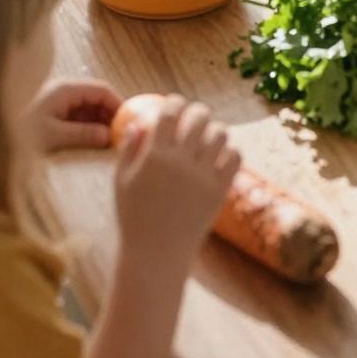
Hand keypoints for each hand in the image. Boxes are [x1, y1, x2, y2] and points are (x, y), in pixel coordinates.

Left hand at [29, 77, 121, 153]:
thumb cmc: (20, 131)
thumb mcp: (53, 135)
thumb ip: (82, 134)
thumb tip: (109, 136)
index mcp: (66, 89)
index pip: (101, 90)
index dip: (117, 104)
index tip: (128, 122)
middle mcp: (64, 90)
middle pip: (96, 98)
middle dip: (109, 115)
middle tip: (120, 136)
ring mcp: (59, 101)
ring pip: (88, 108)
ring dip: (99, 122)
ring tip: (108, 142)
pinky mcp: (53, 112)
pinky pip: (78, 116)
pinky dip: (88, 126)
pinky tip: (93, 140)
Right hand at [114, 96, 239, 255]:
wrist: (156, 255)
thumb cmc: (134, 218)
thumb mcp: (121, 183)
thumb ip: (128, 150)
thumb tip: (138, 124)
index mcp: (154, 156)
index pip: (170, 112)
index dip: (174, 102)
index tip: (175, 103)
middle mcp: (180, 162)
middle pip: (199, 117)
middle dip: (197, 112)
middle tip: (195, 118)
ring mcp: (202, 176)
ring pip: (220, 134)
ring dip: (214, 130)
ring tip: (209, 137)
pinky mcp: (219, 191)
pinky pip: (234, 158)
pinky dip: (229, 152)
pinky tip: (220, 157)